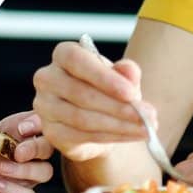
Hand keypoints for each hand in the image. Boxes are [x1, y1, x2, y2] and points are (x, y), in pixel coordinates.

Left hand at [0, 110, 55, 192]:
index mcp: (10, 133)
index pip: (35, 121)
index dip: (36, 123)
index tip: (22, 128)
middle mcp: (21, 153)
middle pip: (47, 145)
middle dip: (36, 148)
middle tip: (17, 153)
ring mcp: (23, 175)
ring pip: (45, 171)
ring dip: (26, 171)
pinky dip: (16, 191)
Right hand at [32, 40, 153, 162]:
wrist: (97, 120)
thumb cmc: (107, 91)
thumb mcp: (121, 78)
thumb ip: (127, 72)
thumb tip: (129, 70)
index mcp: (63, 55)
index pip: (76, 60)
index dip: (103, 77)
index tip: (131, 93)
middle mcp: (47, 78)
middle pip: (81, 93)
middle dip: (118, 107)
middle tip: (147, 116)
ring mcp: (45, 107)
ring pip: (82, 118)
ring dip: (118, 125)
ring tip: (145, 128)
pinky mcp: (51, 132)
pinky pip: (82, 136)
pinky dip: (111, 137)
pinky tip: (132, 135)